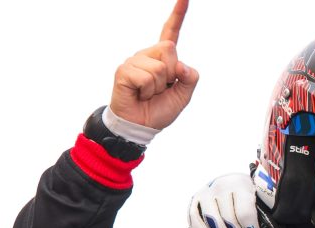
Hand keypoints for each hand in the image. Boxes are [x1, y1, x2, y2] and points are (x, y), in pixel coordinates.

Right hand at [109, 0, 198, 130]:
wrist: (140, 126)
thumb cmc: (159, 110)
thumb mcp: (183, 95)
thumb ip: (190, 78)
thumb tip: (180, 65)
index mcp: (163, 58)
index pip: (171, 32)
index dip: (178, 15)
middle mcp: (148, 55)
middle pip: (169, 49)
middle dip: (172, 73)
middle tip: (161, 88)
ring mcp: (134, 61)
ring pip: (160, 67)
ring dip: (159, 86)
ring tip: (148, 93)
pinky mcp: (124, 71)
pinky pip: (146, 77)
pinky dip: (147, 91)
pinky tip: (139, 94)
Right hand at [189, 173, 264, 227]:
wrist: (230, 181)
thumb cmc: (247, 193)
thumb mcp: (258, 196)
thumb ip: (262, 211)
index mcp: (241, 184)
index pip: (245, 214)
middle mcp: (221, 185)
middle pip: (229, 220)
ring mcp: (206, 192)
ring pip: (213, 221)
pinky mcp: (195, 199)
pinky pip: (194, 219)